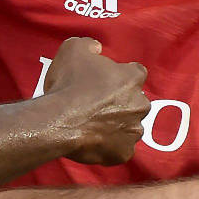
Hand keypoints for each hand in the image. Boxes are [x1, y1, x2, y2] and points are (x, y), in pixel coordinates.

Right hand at [41, 37, 148, 164]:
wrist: (58, 121)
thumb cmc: (68, 84)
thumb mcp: (73, 49)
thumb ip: (89, 45)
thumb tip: (96, 48)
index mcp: (132, 79)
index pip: (136, 72)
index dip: (122, 76)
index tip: (107, 80)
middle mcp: (140, 104)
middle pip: (135, 101)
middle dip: (121, 103)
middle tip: (97, 104)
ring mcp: (133, 131)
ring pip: (129, 127)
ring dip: (117, 125)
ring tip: (93, 125)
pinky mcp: (123, 153)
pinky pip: (119, 149)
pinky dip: (109, 146)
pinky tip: (93, 141)